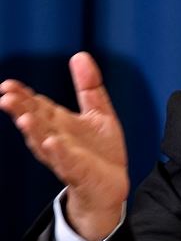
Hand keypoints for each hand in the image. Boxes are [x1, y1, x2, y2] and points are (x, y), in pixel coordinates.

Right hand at [0, 52, 129, 240]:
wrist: (111, 184)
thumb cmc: (100, 150)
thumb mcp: (98, 111)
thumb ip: (88, 85)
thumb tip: (79, 55)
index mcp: (59, 123)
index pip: (38, 106)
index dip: (23, 96)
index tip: (8, 85)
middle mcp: (56, 138)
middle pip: (36, 122)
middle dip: (21, 110)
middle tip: (5, 97)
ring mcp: (65, 156)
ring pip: (45, 142)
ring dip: (34, 131)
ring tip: (23, 118)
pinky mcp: (79, 171)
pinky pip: (68, 161)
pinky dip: (59, 152)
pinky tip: (52, 142)